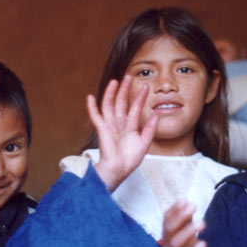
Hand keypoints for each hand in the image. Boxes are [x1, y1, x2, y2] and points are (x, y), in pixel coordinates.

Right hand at [88, 75, 157, 190]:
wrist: (119, 170)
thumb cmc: (129, 160)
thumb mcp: (145, 143)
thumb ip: (150, 129)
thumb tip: (156, 114)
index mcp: (129, 127)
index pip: (135, 108)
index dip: (140, 97)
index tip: (145, 86)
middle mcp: (119, 124)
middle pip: (121, 102)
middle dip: (125, 89)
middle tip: (128, 76)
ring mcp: (110, 126)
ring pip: (109, 105)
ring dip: (111, 93)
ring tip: (115, 81)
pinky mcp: (102, 130)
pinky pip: (96, 116)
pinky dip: (92, 107)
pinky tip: (90, 97)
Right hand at [162, 201, 209, 246]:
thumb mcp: (187, 236)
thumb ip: (186, 222)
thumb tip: (187, 203)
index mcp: (168, 236)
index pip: (166, 220)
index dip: (174, 209)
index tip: (185, 200)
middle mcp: (167, 246)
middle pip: (169, 229)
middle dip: (180, 216)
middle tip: (194, 207)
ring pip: (175, 244)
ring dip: (188, 231)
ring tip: (202, 223)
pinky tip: (203, 244)